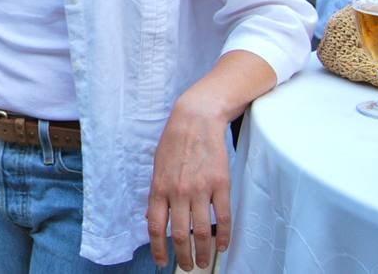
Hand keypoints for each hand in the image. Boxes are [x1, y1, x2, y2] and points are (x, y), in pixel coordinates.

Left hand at [146, 98, 232, 270]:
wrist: (196, 119)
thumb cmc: (174, 141)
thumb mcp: (157, 165)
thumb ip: (157, 192)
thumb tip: (153, 216)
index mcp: (159, 187)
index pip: (155, 226)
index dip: (158, 248)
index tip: (161, 262)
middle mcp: (178, 191)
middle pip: (179, 234)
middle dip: (182, 256)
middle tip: (186, 267)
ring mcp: (200, 189)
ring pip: (202, 231)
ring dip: (203, 252)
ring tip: (203, 263)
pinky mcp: (220, 185)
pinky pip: (223, 218)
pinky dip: (224, 236)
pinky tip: (223, 246)